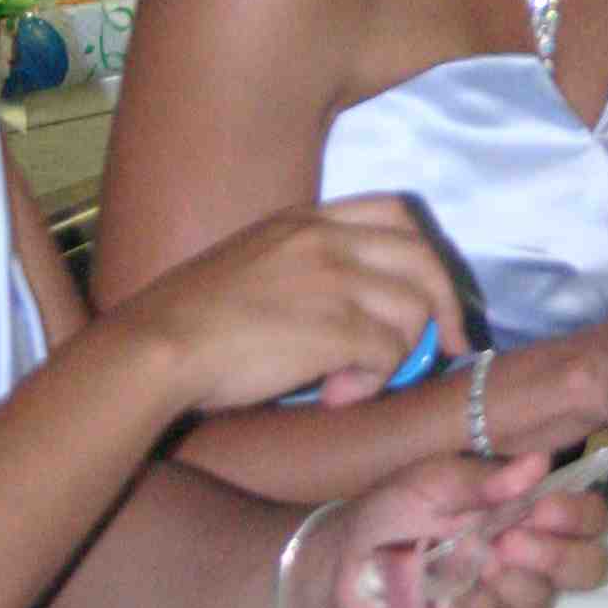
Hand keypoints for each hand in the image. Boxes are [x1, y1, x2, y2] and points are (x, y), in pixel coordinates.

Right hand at [105, 193, 463, 413]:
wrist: (158, 345)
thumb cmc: (192, 319)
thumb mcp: (254, 263)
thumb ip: (305, 270)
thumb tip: (354, 312)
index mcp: (307, 219)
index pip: (396, 210)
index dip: (424, 254)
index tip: (431, 295)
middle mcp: (328, 239)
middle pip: (423, 259)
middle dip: (446, 307)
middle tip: (449, 348)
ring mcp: (335, 279)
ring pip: (414, 311)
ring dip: (400, 355)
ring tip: (356, 384)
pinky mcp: (337, 326)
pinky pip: (392, 353)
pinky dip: (376, 381)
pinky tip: (339, 397)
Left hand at [322, 454, 607, 607]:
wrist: (344, 561)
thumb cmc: (395, 510)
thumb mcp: (436, 480)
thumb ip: (486, 477)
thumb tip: (541, 461)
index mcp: (526, 513)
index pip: (586, 516)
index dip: (580, 512)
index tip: (544, 504)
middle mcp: (530, 557)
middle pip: (591, 563)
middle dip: (568, 550)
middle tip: (520, 535)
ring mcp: (510, 598)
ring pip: (551, 594)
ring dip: (524, 572)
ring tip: (485, 555)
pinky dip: (486, 598)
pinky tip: (461, 584)